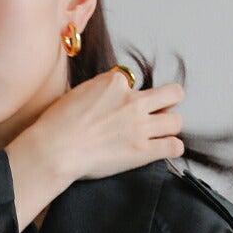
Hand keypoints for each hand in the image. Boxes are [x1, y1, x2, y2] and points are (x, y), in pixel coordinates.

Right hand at [29, 68, 184, 183]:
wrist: (56, 149)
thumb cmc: (58, 124)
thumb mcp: (78, 92)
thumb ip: (99, 90)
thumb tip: (107, 93)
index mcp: (115, 84)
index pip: (133, 81)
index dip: (128, 94)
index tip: (120, 106)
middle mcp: (132, 102)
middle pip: (172, 94)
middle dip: (169, 101)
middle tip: (161, 110)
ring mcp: (140, 127)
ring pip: (176, 121)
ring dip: (170, 126)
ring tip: (161, 132)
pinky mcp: (142, 151)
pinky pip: (174, 146)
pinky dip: (173, 148)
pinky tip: (165, 148)